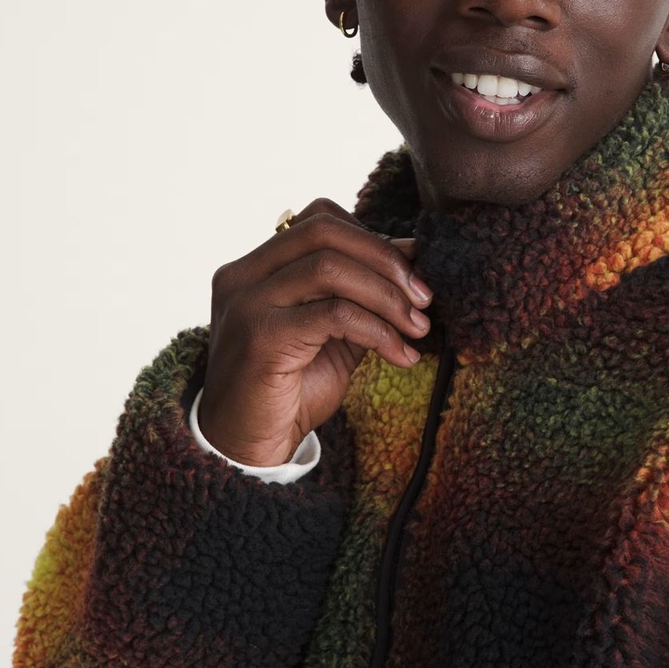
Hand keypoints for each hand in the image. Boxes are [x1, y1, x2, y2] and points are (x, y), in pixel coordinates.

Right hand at [199, 199, 431, 467]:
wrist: (246, 448)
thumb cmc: (290, 390)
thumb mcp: (335, 331)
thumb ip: (363, 292)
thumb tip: (411, 250)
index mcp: (256, 266)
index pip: (320, 219)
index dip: (373, 238)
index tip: (411, 274)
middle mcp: (244, 275)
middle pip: (325, 231)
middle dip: (385, 259)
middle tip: (424, 297)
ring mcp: (247, 302)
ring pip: (330, 267)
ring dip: (387, 296)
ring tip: (417, 328)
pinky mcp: (260, 336)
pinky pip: (333, 314)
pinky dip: (378, 330)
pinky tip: (401, 355)